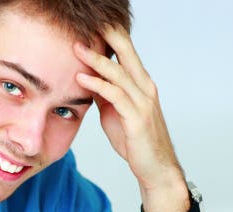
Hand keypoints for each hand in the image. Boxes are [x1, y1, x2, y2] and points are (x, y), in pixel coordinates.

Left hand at [74, 27, 185, 195]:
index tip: (94, 23)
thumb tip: (88, 81)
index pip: (127, 52)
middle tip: (90, 22)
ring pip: (119, 73)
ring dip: (96, 59)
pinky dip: (98, 84)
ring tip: (76, 47)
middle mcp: (145, 88)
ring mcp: (143, 102)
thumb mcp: (115, 114)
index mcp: (141, 85)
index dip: (113, 35)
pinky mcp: (137, 118)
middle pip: (127, 53)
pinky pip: (116, 96)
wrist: (156, 168)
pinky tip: (82, 78)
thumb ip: (105, 96)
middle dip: (109, 35)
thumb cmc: (136, 142)